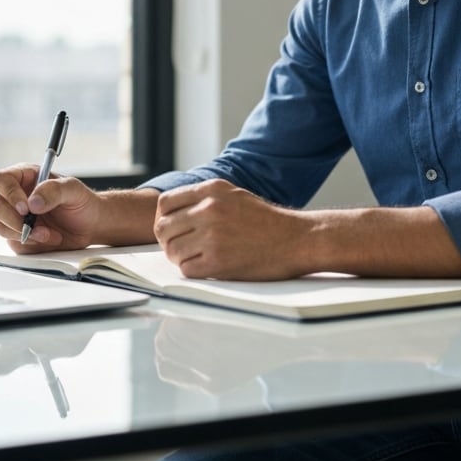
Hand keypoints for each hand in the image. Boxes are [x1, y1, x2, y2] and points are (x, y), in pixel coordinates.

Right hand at [0, 163, 103, 252]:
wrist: (90, 225)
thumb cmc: (81, 201)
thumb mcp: (73, 189)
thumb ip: (53, 190)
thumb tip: (32, 202)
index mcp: (25, 177)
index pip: (2, 180)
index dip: (9, 193)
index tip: (26, 208)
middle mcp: (15, 196)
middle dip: (16, 220)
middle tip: (37, 227)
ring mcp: (15, 218)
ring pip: (1, 227)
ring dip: (26, 234)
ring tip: (50, 234)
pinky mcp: (18, 237)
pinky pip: (14, 243)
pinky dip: (32, 245)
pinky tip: (50, 239)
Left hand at [153, 179, 312, 279]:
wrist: (297, 239)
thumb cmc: (267, 221)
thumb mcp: (234, 194)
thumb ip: (204, 198)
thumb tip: (172, 212)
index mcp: (212, 189)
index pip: (165, 203)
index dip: (164, 219)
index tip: (174, 229)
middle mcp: (209, 209)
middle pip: (163, 228)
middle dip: (169, 241)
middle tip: (183, 247)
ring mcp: (212, 235)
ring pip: (172, 251)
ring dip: (180, 258)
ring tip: (198, 257)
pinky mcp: (218, 261)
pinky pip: (186, 269)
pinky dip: (193, 271)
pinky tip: (208, 267)